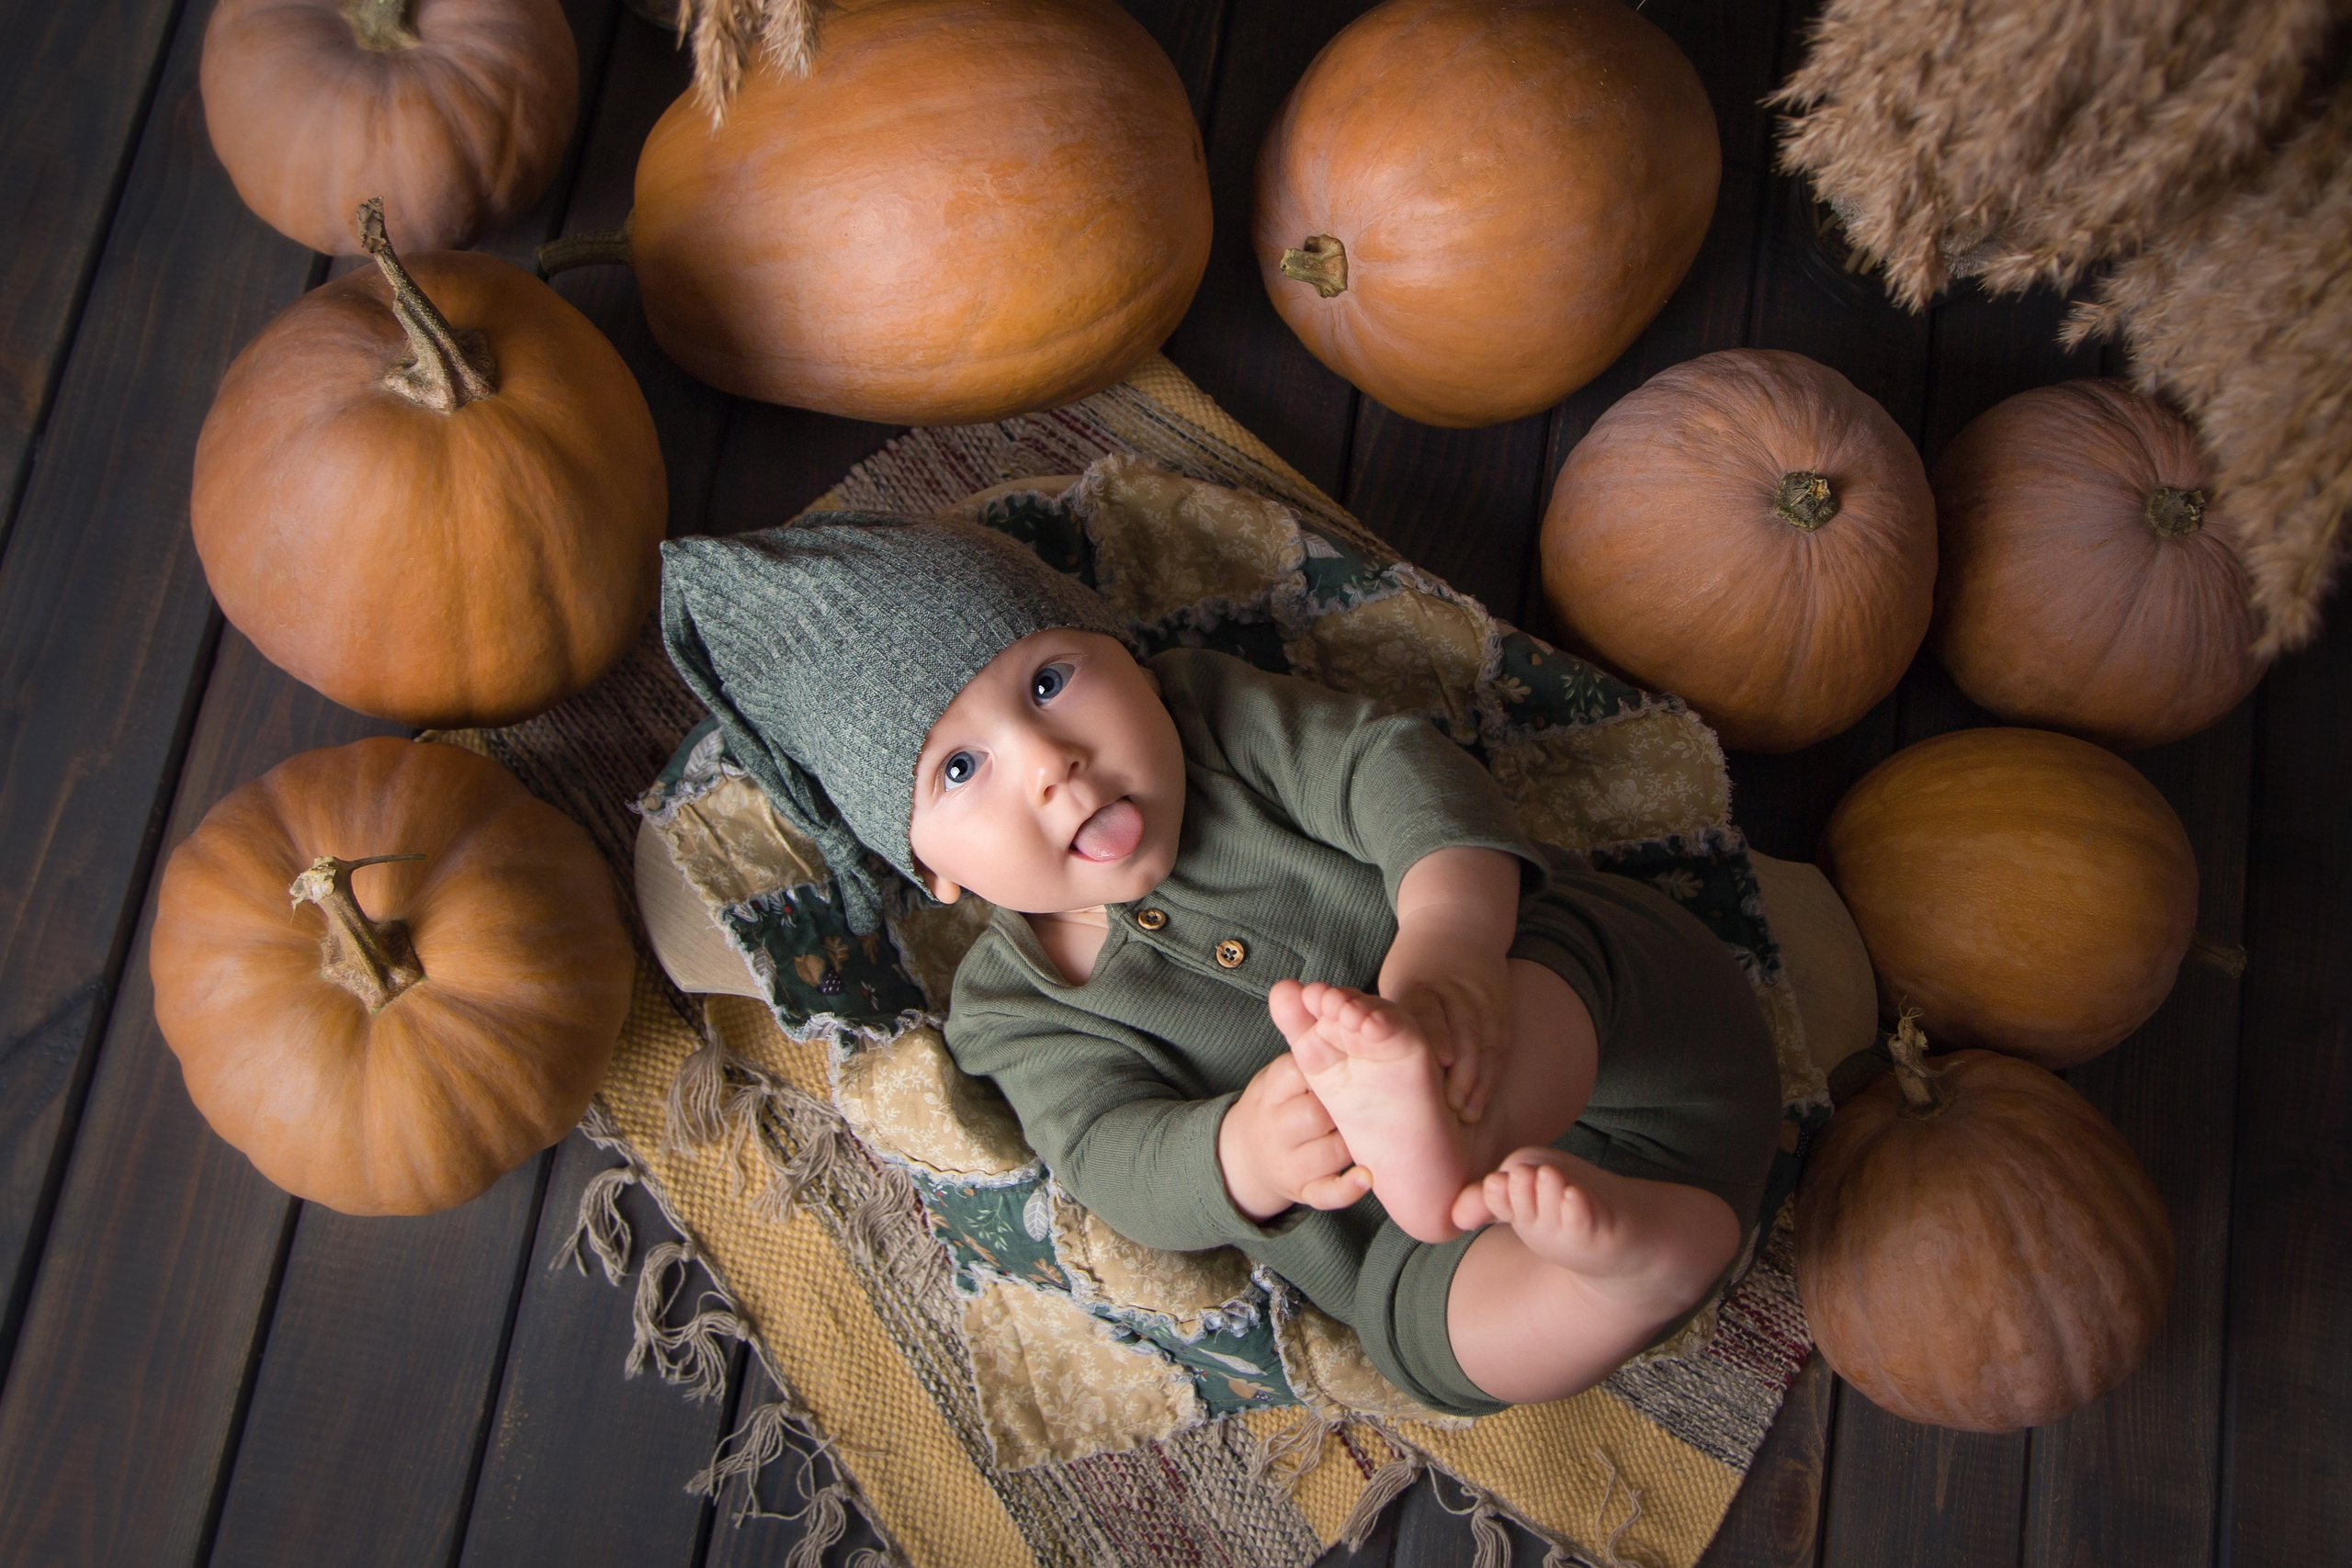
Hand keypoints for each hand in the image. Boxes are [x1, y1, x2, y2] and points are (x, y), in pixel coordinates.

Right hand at [1217, 1052, 1371, 1221]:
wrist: (1244, 1158)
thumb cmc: (1276, 1105)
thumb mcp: (1276, 1076)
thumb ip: (1297, 1043)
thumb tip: (1296, 994)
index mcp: (1270, 1094)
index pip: (1295, 1072)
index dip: (1322, 1066)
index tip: (1343, 1059)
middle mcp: (1275, 1130)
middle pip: (1315, 1114)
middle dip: (1339, 1107)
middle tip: (1357, 1099)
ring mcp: (1290, 1164)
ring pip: (1330, 1152)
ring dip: (1351, 1141)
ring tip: (1364, 1129)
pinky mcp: (1304, 1191)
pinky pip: (1327, 1194)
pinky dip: (1347, 1189)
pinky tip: (1367, 1177)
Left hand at [1384, 846, 1521, 1123]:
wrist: (1458, 926)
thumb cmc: (1415, 967)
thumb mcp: (1393, 983)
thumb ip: (1372, 1017)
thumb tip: (1341, 1046)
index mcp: (1422, 984)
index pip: (1429, 1013)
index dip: (1436, 1038)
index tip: (1435, 1068)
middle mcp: (1455, 991)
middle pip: (1463, 1032)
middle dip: (1459, 1072)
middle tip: (1448, 1112)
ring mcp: (1482, 1001)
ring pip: (1484, 1043)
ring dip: (1476, 1081)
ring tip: (1464, 1116)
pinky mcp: (1501, 1011)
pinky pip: (1499, 1048)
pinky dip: (1490, 1077)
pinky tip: (1478, 1104)